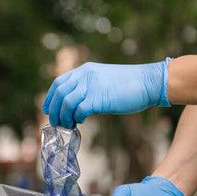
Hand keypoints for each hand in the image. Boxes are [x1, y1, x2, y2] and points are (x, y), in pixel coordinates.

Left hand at [42, 59, 170, 127]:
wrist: (148, 82)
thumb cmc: (128, 85)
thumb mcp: (103, 81)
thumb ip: (88, 88)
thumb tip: (76, 105)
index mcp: (84, 70)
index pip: (58, 82)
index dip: (50, 98)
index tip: (48, 110)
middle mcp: (85, 76)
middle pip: (59, 93)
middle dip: (54, 110)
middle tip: (57, 123)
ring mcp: (91, 86)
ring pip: (66, 103)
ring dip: (64, 117)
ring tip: (68, 125)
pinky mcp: (99, 98)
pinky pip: (79, 110)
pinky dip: (77, 118)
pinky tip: (82, 121)